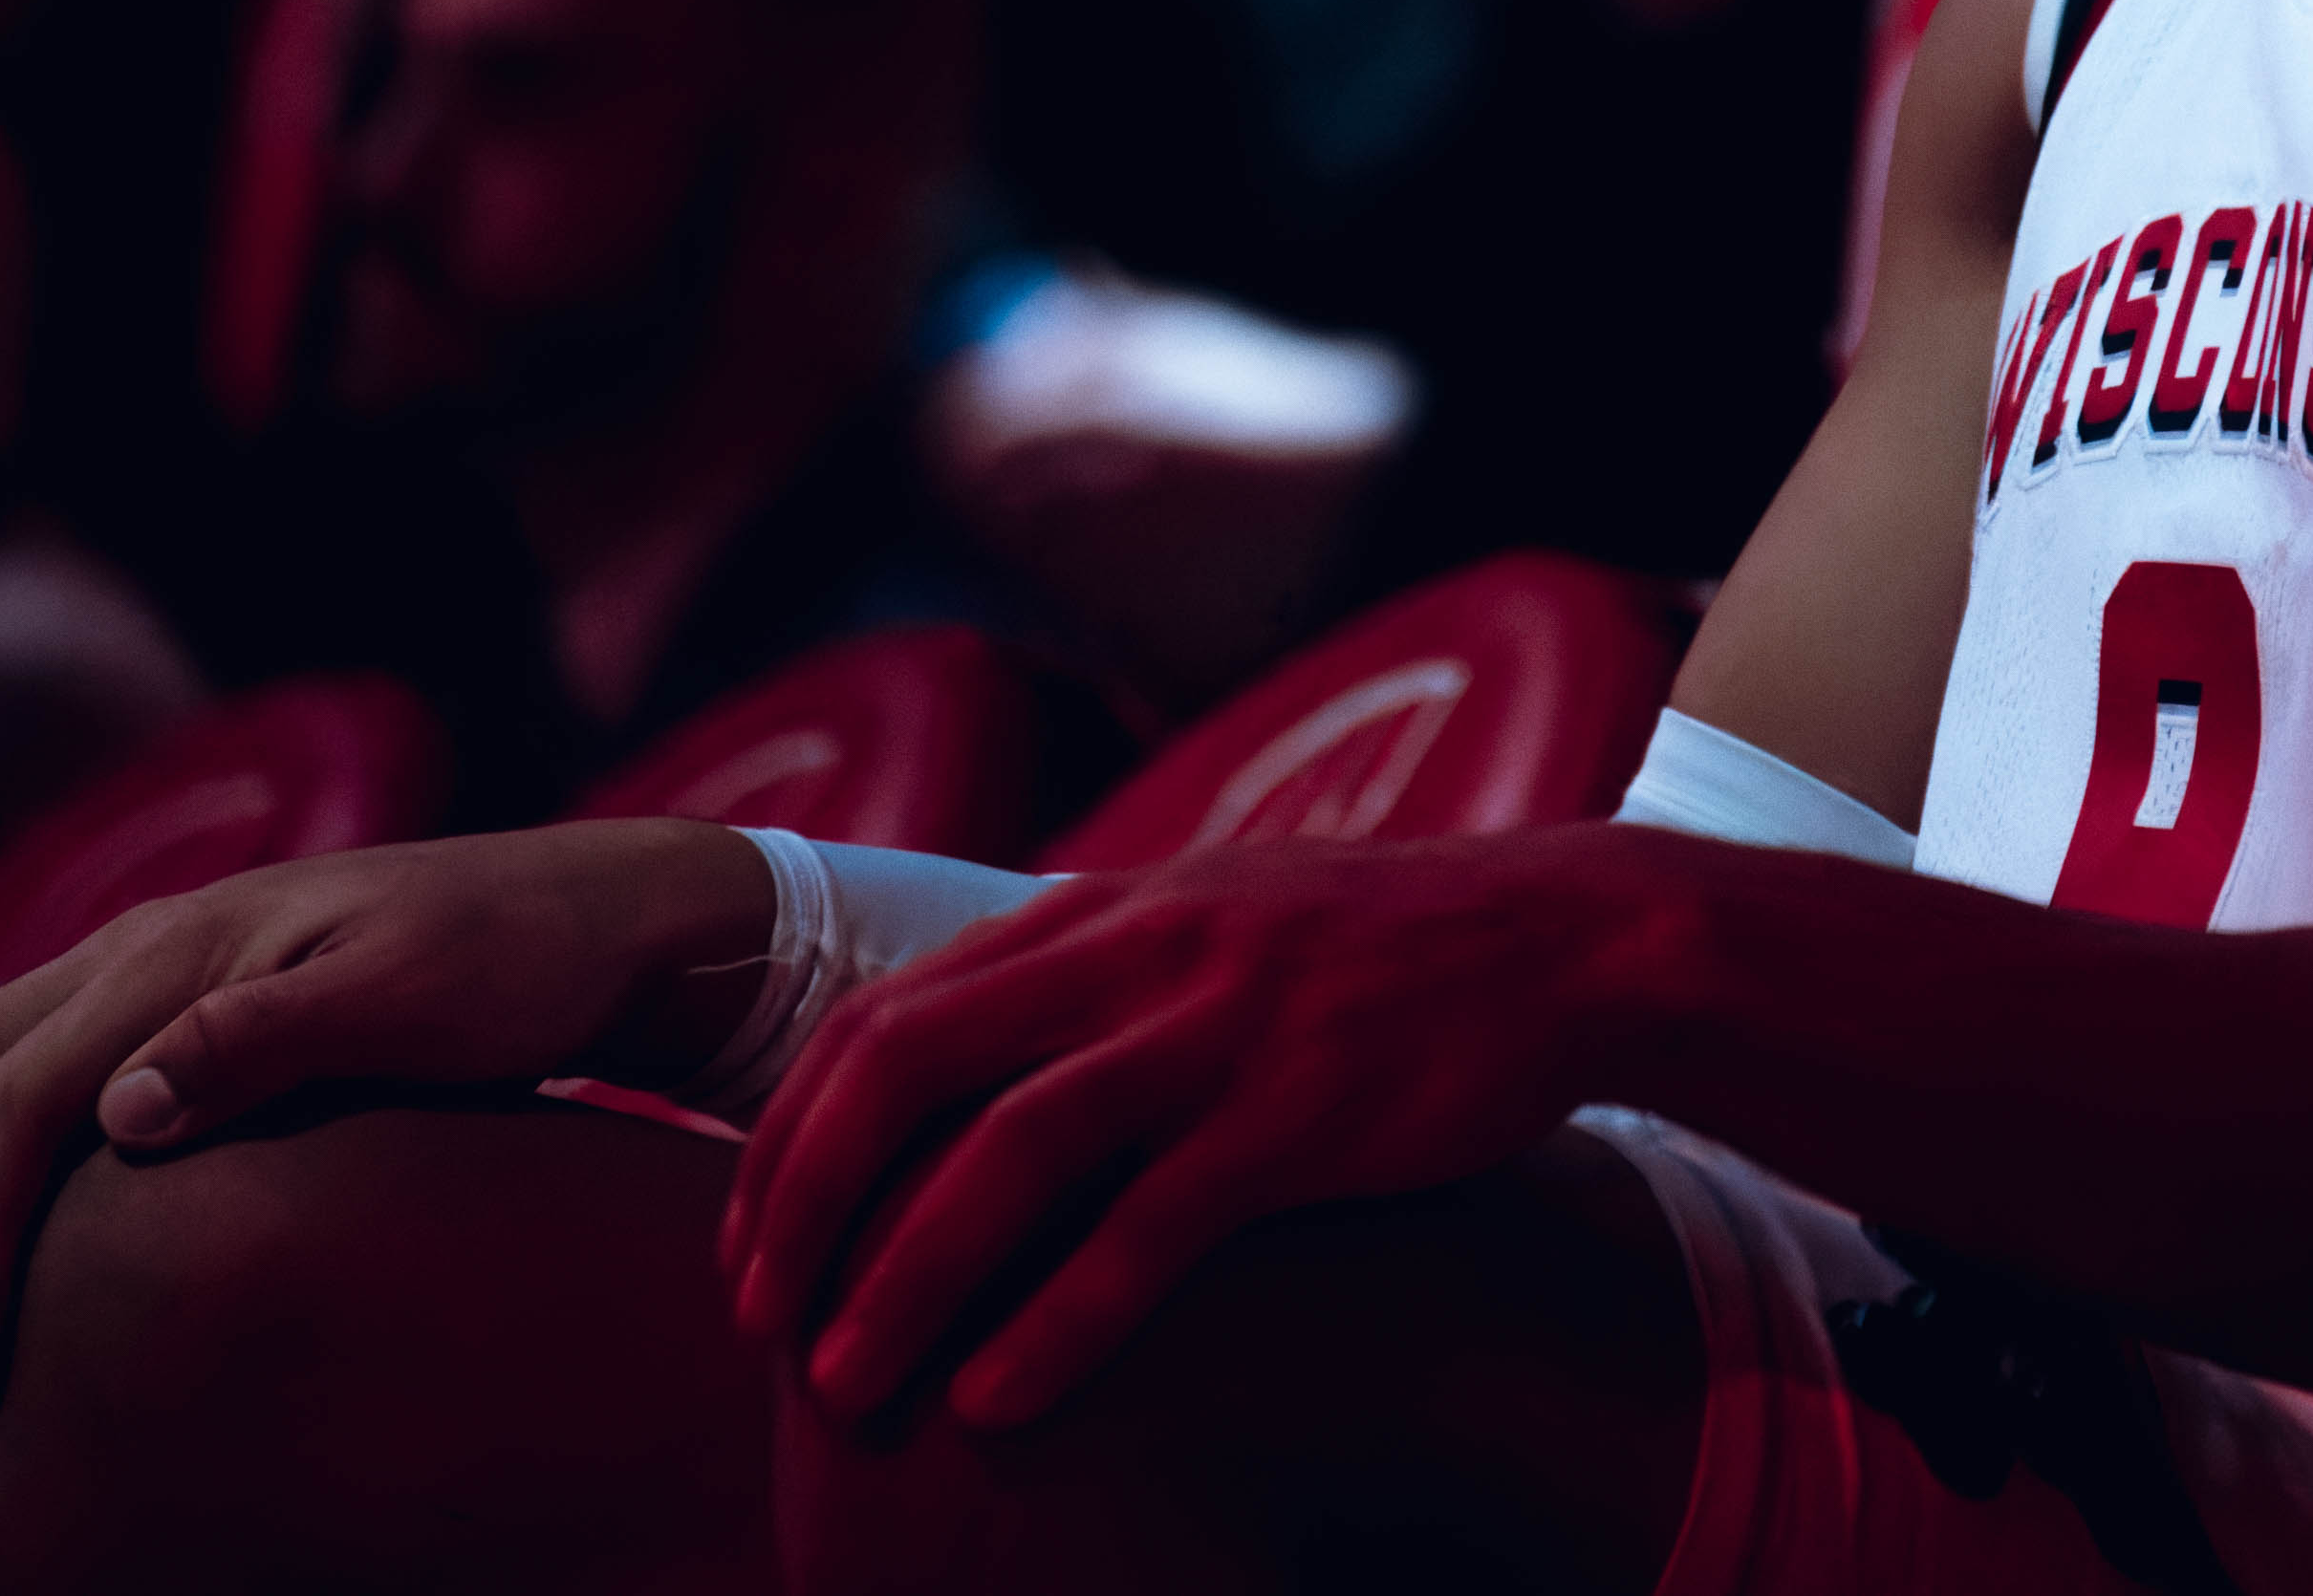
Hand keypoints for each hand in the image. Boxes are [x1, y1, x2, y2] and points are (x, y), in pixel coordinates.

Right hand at [0, 816, 784, 1394]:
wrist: (597, 916)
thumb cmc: (515, 960)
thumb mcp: (409, 994)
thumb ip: (265, 1039)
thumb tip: (116, 1115)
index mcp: (179, 946)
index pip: (15, 1092)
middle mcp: (142, 951)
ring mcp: (155, 978)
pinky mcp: (183, 1016)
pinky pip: (34, 1088)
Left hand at [720, 826, 1687, 1434]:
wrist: (1566, 936)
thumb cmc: (1375, 954)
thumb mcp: (1205, 921)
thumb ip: (1088, 973)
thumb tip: (962, 1054)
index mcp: (1097, 911)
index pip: (880, 1010)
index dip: (788, 1135)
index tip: (746, 1247)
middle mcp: (1134, 952)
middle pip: (905, 1066)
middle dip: (803, 1202)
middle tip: (758, 1326)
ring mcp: (1216, 1029)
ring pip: (1008, 1152)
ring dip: (904, 1277)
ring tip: (847, 1390)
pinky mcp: (1301, 1113)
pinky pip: (1151, 1228)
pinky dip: (1060, 1320)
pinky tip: (1000, 1401)